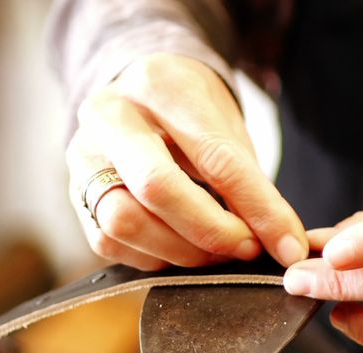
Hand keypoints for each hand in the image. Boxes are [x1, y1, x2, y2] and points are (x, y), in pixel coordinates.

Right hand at [66, 53, 307, 269]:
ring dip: (182, 250)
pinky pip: (110, 242)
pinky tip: (184, 248)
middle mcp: (108, 117)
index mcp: (158, 86)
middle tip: (248, 248)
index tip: (287, 243)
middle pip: (156, 188)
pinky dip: (155, 256)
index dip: (257, 208)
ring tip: (218, 252)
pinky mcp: (75, 196)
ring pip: (124, 221)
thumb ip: (250, 183)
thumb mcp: (226, 128)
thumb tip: (283, 244)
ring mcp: (83, 157)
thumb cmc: (190, 111)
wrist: (140, 93)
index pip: (214, 157)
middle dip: (212, 231)